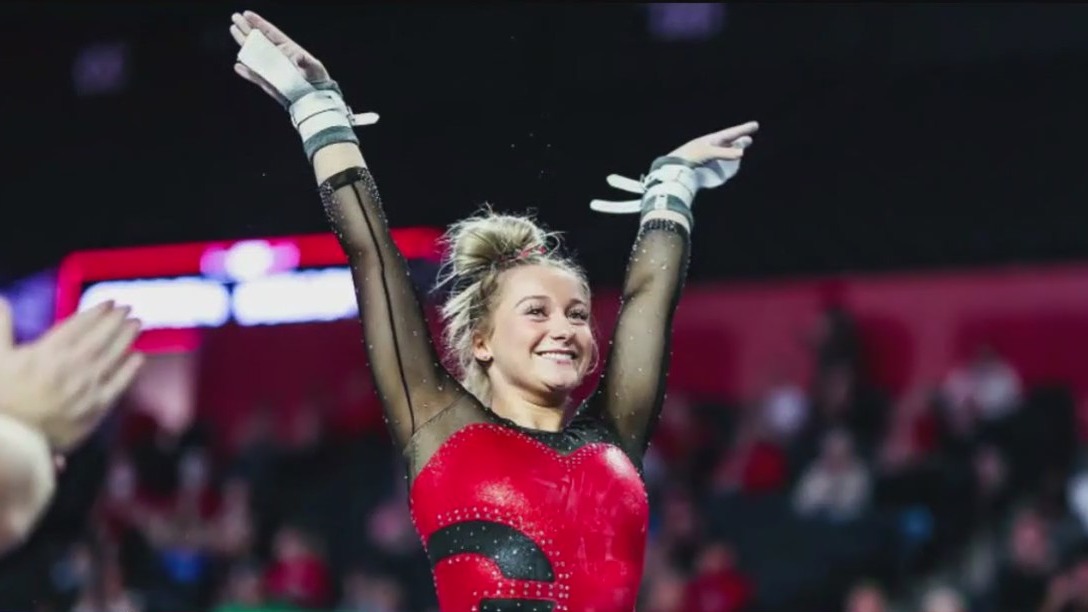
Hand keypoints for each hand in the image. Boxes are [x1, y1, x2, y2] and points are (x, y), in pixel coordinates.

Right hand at [0, 300, 144, 451]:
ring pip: (113, 357)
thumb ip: (0, 327)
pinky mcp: (95, 409)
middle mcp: (72, 368)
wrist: (9, 442)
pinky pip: (118, 385)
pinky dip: (130, 370)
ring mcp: (86, 389)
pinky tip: (138, 358)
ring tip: (136, 325)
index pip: (78, 326)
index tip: (108, 303)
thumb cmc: (1, 401)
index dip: (95, 312)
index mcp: (47, 354)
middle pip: (100, 338)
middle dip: (115, 321)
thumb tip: (2, 299)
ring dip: (126, 339)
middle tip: (128, 309)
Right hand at [229, 11, 329, 103]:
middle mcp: (277, 56)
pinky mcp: (268, 82)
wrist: (315, 96)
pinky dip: (246, 72)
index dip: (259, 23)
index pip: (270, 33)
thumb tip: (296, 57)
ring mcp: (271, 68)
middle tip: (235, 17)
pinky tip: (238, 66)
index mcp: (287, 48)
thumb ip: (306, 61)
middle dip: (247, 28)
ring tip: (233, 31)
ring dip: (243, 44)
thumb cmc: (317, 78)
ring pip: (254, 54)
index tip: (247, 14)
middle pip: (259, 39)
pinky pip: (255, 76)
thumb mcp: (315, 67)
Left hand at [669, 121, 758, 164]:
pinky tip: (730, 159)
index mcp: (713, 139)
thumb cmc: (691, 156)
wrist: (675, 166)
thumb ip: (725, 153)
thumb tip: (742, 153)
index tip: (755, 124)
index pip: (732, 132)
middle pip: (729, 140)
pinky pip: (720, 158)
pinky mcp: (705, 163)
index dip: (743, 129)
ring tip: (743, 147)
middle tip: (750, 137)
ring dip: (734, 148)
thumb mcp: (709, 153)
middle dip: (740, 139)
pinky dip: (727, 157)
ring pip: (726, 149)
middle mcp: (712, 144)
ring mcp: (709, 153)